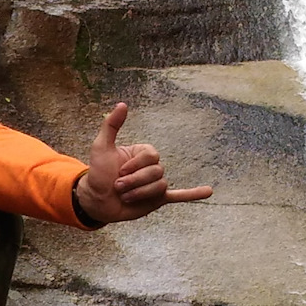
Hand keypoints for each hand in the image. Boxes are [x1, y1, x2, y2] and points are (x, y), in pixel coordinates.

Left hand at [74, 103, 212, 224]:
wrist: (96, 201)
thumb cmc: (98, 173)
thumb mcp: (101, 147)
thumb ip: (111, 126)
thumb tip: (122, 104)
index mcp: (143, 153)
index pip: (151, 156)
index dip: (135, 165)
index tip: (118, 171)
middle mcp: (151, 167)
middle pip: (156, 172)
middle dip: (135, 181)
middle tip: (118, 187)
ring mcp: (155, 184)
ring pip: (159, 186)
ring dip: (139, 193)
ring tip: (125, 196)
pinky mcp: (157, 200)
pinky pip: (178, 196)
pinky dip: (193, 194)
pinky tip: (209, 192)